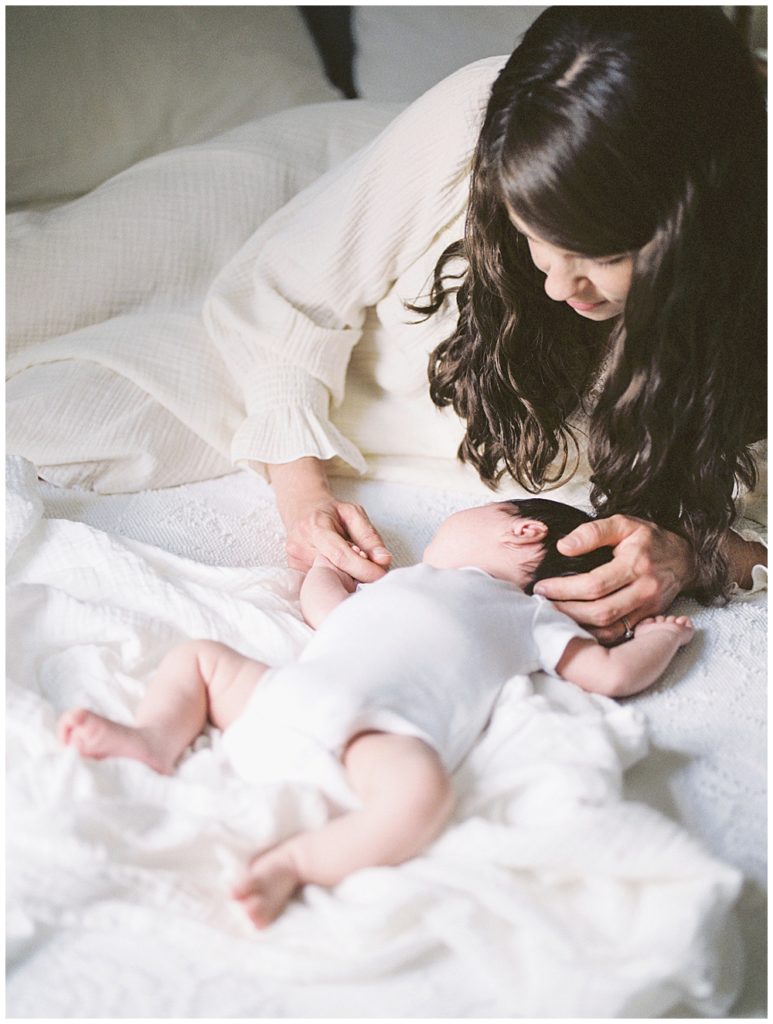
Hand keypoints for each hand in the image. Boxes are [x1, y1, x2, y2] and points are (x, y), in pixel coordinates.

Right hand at [284, 496, 391, 582]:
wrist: (302, 510)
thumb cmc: (329, 511)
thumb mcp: (353, 513)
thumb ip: (369, 536)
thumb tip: (383, 560)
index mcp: (314, 526)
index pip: (340, 556)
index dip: (363, 569)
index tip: (382, 574)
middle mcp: (299, 545)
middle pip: (335, 570)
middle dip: (358, 573)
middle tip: (371, 567)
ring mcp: (294, 561)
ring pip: (328, 579)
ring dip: (347, 577)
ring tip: (352, 563)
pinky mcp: (294, 571)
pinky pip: (320, 582)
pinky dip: (335, 579)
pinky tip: (340, 569)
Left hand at [533, 514, 694, 644]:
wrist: (684, 557)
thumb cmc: (648, 539)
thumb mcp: (623, 523)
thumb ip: (592, 532)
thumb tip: (564, 546)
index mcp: (636, 564)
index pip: (594, 584)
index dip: (564, 589)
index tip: (542, 587)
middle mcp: (644, 590)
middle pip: (600, 611)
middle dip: (567, 611)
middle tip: (543, 604)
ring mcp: (648, 609)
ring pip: (609, 628)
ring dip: (578, 626)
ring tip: (554, 616)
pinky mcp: (648, 620)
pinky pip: (619, 634)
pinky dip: (594, 634)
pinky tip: (575, 626)